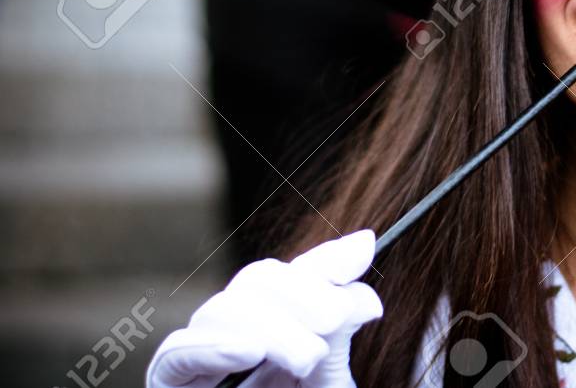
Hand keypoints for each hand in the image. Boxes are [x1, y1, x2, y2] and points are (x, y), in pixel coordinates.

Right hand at [146, 230, 382, 387]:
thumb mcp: (328, 376)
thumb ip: (338, 318)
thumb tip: (363, 241)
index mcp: (274, 335)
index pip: (289, 278)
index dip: (323, 259)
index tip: (366, 250)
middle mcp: (233, 343)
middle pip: (255, 284)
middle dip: (303, 292)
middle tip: (340, 319)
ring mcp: (199, 366)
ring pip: (222, 311)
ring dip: (271, 325)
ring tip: (309, 356)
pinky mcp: (170, 387)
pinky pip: (177, 355)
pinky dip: (214, 346)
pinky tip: (250, 351)